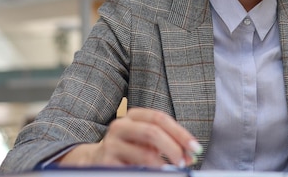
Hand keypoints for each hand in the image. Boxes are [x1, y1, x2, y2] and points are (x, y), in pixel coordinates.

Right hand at [58, 108, 202, 167]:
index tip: (195, 147)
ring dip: (162, 165)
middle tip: (185, 162)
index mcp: (133, 116)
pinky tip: (154, 175)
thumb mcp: (145, 141)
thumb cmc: (128, 149)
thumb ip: (167, 143)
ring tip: (171, 171)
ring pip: (143, 154)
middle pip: (152, 132)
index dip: (180, 133)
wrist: (92, 161)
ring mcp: (111, 144)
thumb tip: (190, 155)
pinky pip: (132, 170)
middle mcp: (120, 126)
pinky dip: (148, 173)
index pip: (160, 118)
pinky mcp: (106, 163)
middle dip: (173, 148)